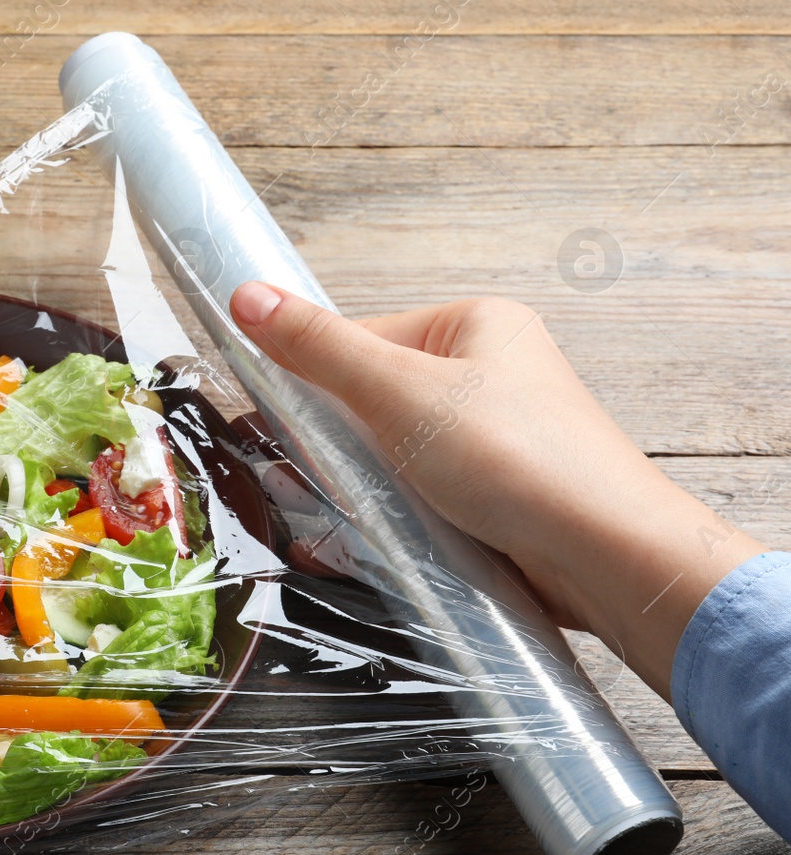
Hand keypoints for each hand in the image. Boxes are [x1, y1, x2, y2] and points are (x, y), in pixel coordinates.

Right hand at [228, 282, 763, 698]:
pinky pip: (417, 499)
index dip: (314, 382)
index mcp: (473, 326)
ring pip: (388, 458)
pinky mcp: (493, 498)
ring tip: (348, 518)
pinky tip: (370, 544)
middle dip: (333, 447)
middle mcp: (488, 375)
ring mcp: (492, 440)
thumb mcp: (399, 392)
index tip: (281, 425)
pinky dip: (388, 521)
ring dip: (358, 490)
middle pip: (370, 402)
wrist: (606, 557)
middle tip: (314, 479)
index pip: (359, 339)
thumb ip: (319, 348)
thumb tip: (248, 297)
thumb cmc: (521, 461)